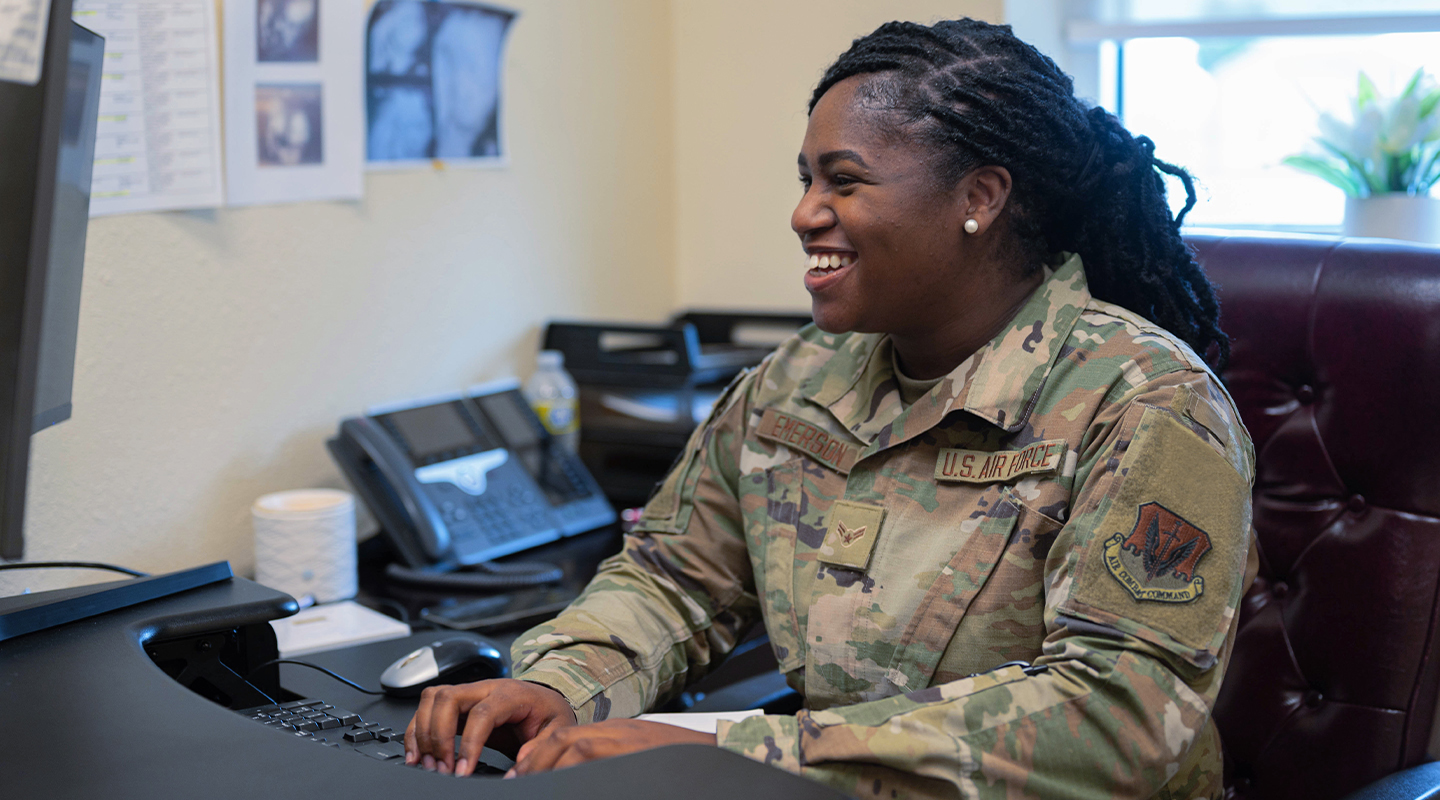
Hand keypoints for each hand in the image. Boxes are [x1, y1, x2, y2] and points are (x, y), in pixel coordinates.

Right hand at [404, 678, 576, 776]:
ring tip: (427, 764)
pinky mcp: (457, 703)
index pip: (482, 713)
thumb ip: (541, 746)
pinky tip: (417, 753)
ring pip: (433, 698)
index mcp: (511, 693)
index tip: (463, 771)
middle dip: (439, 736)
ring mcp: (469, 692)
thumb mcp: (557, 729)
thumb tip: (519, 764)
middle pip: (449, 698)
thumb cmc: (547, 713)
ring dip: (423, 732)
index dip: (469, 744)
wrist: (544, 700)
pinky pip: (427, 707)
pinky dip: (416, 730)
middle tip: (442, 768)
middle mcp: (486, 688)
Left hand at [506, 719, 716, 777]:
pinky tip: (564, 786)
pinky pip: (594, 762)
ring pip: (574, 748)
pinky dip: (574, 774)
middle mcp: (618, 733)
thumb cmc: (682, 760)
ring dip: (549, 768)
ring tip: (534, 786)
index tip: (522, 772)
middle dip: (536, 762)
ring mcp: (627, 745)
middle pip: (564, 739)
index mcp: (616, 731)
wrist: (720, 751)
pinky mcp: (632, 758)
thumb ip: (606, 755)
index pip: (566, 734)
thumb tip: (571, 772)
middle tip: (520, 783)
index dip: (538, 753)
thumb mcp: (637, 753)